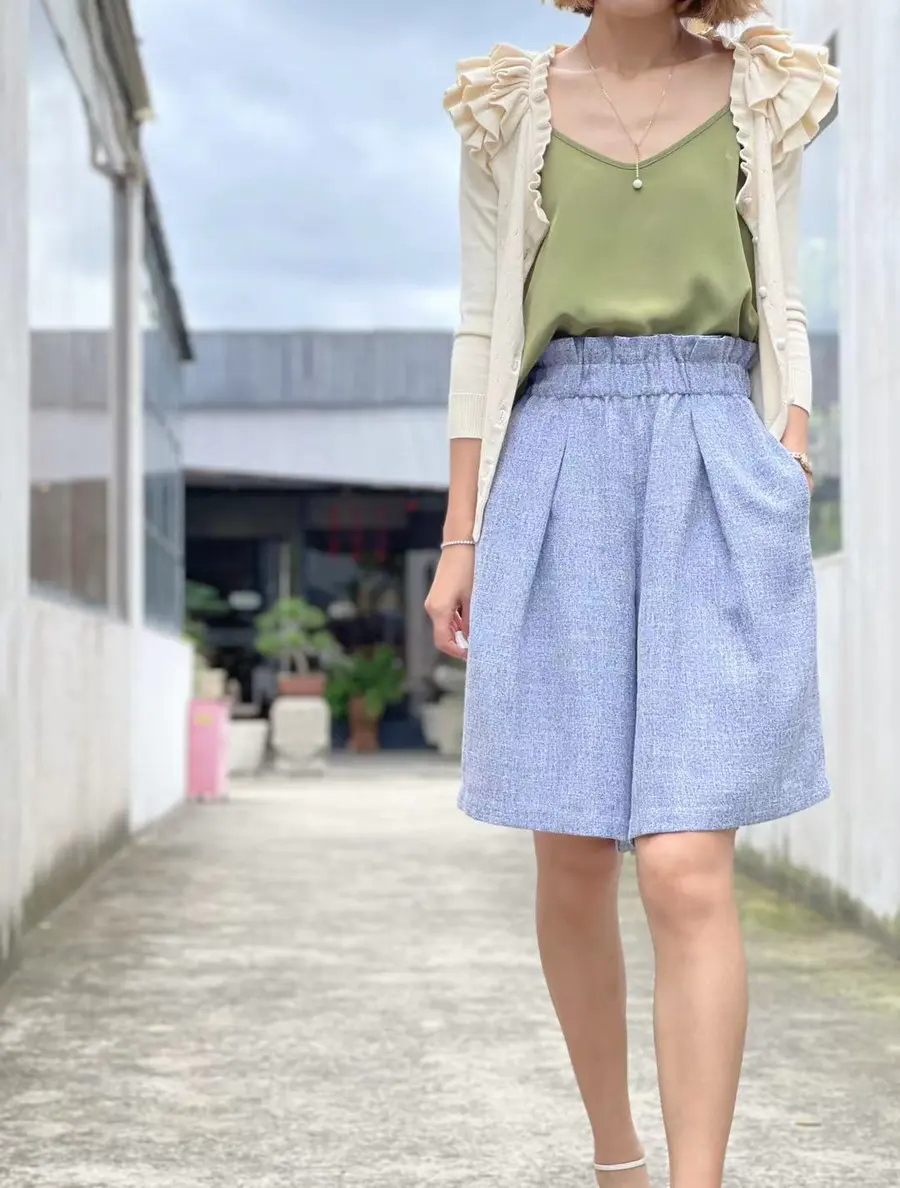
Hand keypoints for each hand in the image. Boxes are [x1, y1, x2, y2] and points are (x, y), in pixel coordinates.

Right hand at [425, 546, 474, 660]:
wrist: (461, 543)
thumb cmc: (469, 568)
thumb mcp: (474, 598)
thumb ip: (472, 621)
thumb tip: (474, 639)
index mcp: (439, 610)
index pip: (443, 642)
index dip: (457, 652)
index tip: (473, 656)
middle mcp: (432, 607)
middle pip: (443, 636)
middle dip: (459, 644)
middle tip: (478, 647)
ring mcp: (434, 601)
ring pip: (445, 626)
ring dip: (460, 632)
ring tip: (479, 633)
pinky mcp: (438, 595)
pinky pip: (446, 615)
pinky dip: (458, 622)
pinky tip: (472, 619)